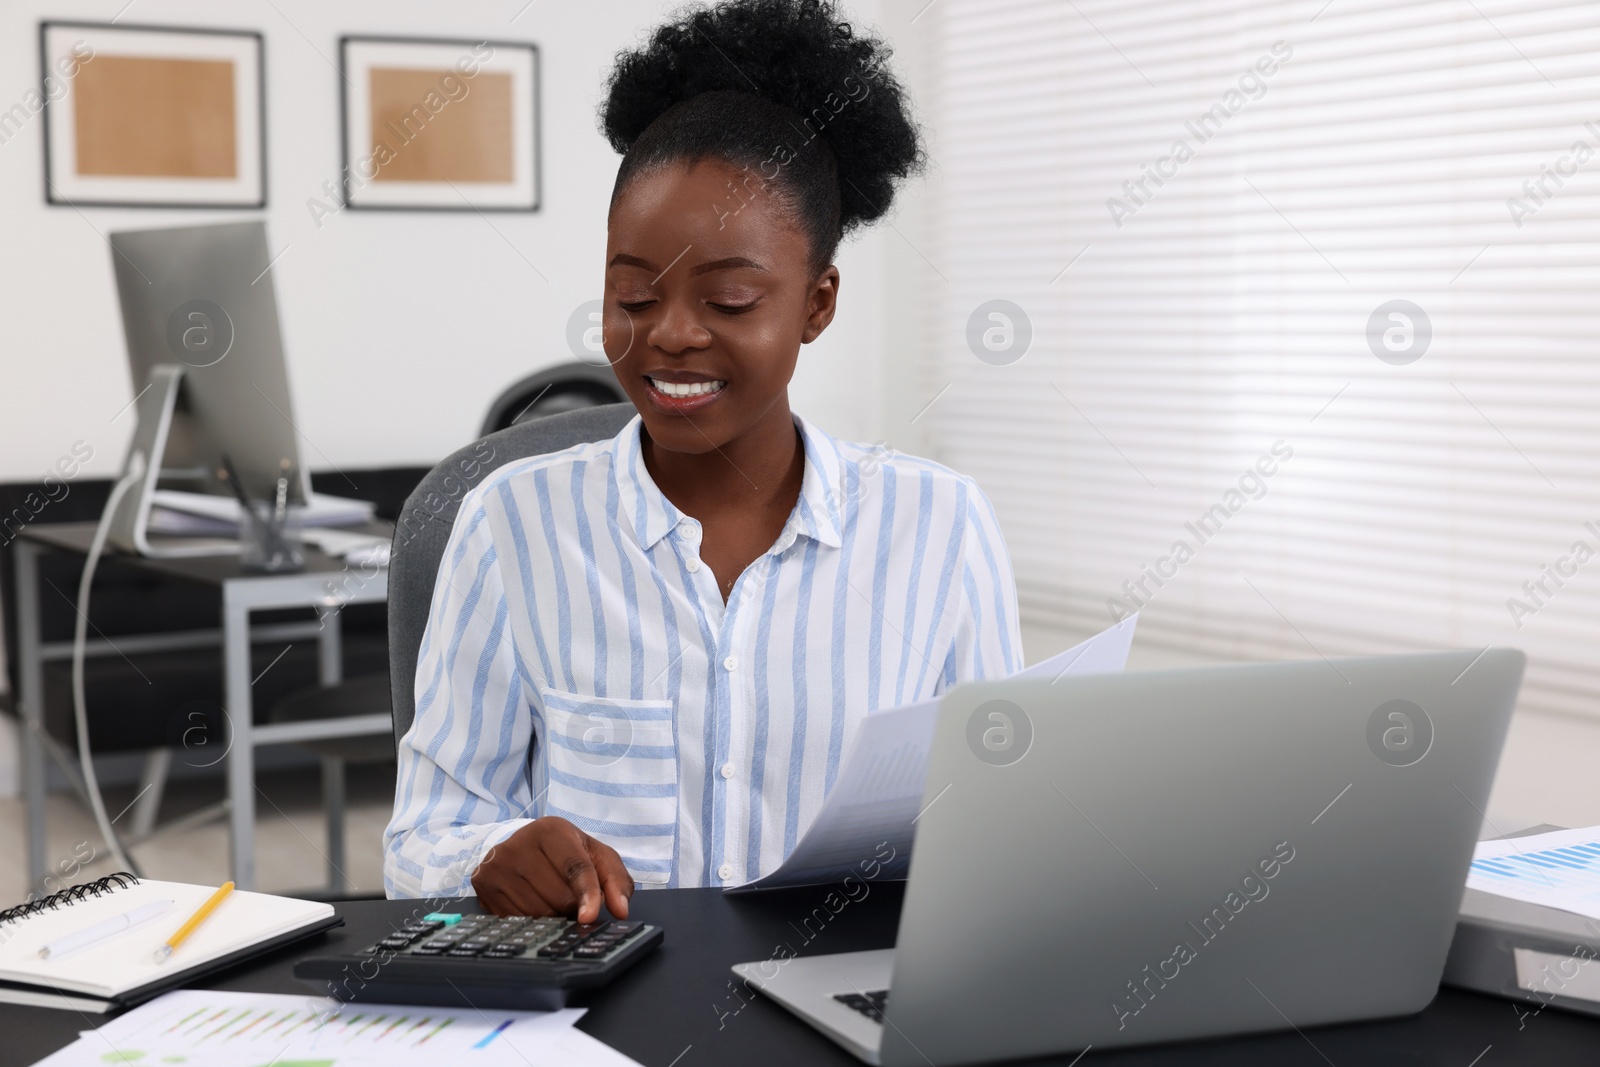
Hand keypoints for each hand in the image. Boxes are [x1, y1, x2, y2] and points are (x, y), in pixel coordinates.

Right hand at [471, 817, 634, 921]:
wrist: (521, 846)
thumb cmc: (565, 852)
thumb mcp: (595, 856)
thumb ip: (615, 880)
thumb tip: (620, 909)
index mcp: (552, 830)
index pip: (574, 868)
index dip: (587, 894)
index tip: (590, 917)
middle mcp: (520, 843)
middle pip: (557, 896)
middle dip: (572, 906)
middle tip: (571, 897)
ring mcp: (498, 864)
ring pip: (537, 912)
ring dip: (552, 915)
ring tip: (551, 896)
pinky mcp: (483, 883)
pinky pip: (515, 919)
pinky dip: (531, 919)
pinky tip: (533, 903)